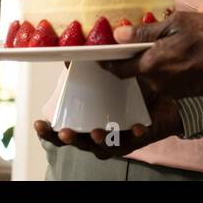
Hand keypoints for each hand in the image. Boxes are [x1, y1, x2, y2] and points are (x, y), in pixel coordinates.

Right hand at [33, 82, 181, 159]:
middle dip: (71, 139)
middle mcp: (98, 135)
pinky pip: (135, 140)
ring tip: (95, 132)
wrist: (163, 99)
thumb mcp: (107, 78)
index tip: (38, 123)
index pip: (61, 132)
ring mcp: (117, 140)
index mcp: (86, 123)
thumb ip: (88, 69)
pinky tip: (136, 128)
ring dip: (97, 141)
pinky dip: (134, 134)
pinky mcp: (137, 139)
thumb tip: (70, 56)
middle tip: (65, 132)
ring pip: (103, 147)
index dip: (48, 132)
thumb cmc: (129, 92)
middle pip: (78, 143)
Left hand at [104, 12, 202, 99]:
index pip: (118, 68)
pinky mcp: (183, 93)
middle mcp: (157, 82)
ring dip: (151, 62)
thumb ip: (145, 31)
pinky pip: (165, 80)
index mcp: (151, 64)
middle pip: (134, 71)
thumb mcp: (177, 23)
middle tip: (136, 40)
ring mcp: (170, 90)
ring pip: (151, 75)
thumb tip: (118, 34)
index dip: (108, 60)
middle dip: (132, 57)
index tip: (103, 51)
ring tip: (161, 44)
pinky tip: (175, 55)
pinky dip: (165, 68)